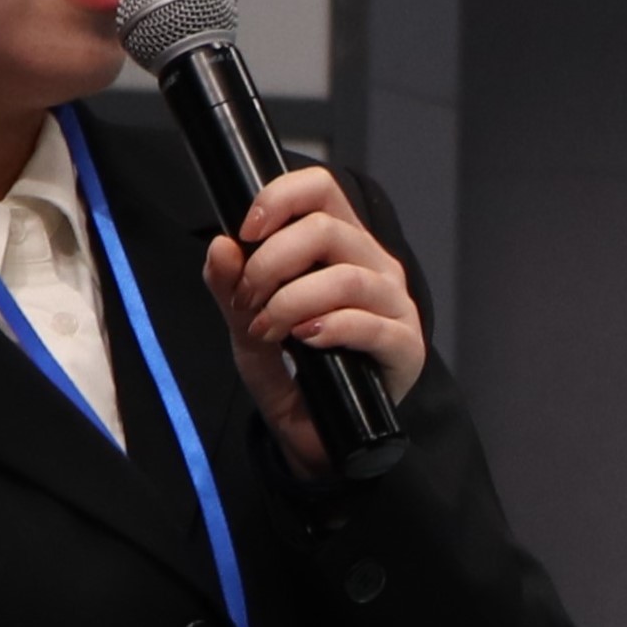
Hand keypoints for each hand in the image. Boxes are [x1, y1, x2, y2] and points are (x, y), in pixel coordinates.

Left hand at [199, 165, 427, 478]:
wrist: (322, 436)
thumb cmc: (295, 373)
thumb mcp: (248, 327)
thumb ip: (230, 288)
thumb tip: (221, 246)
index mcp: (342, 245)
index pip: (320, 189)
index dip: (279, 198)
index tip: (246, 231)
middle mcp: (374, 266)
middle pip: (325, 230)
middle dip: (270, 263)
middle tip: (247, 300)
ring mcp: (395, 305)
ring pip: (344, 278)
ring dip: (291, 302)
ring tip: (268, 329)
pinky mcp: (406, 346)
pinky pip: (369, 324)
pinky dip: (328, 329)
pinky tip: (306, 342)